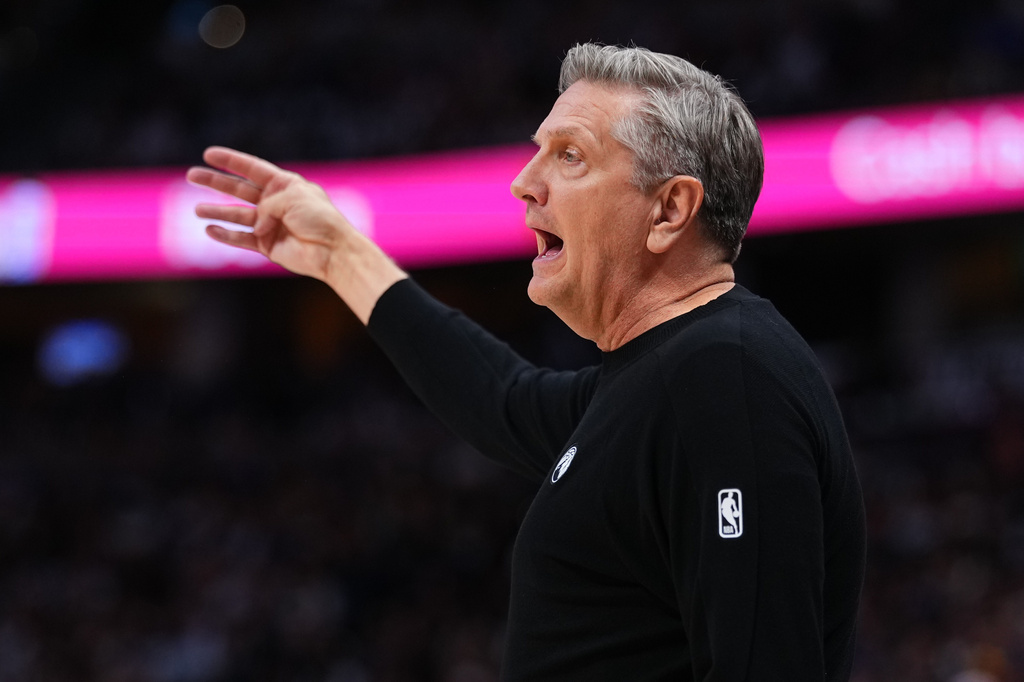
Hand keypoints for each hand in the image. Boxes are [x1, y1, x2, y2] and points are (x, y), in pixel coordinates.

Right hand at [187, 146, 351, 281]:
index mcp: (284, 185)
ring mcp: (270, 224)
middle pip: (239, 189)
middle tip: (191, 176)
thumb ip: (266, 205)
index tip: (208, 153)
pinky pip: (242, 239)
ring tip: (197, 210)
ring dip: (217, 212)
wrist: (332, 251)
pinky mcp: (267, 246)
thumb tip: (255, 223)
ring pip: (237, 215)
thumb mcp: (291, 199)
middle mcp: (275, 203)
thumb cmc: (319, 219)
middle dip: (215, 182)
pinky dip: (226, 235)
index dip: (231, 160)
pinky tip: (210, 230)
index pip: (252, 169)